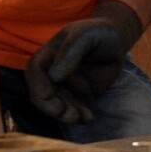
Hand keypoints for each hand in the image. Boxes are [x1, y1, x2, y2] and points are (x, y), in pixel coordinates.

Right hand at [25, 0, 142, 123]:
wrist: (115, 42)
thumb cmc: (98, 33)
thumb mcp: (85, 36)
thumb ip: (71, 52)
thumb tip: (54, 76)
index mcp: (49, 54)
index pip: (35, 70)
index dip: (38, 83)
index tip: (47, 94)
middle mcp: (52, 72)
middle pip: (42, 92)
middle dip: (49, 105)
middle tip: (63, 112)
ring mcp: (65, 86)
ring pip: (58, 104)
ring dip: (64, 114)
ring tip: (77, 117)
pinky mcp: (78, 95)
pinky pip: (75, 109)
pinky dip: (80, 115)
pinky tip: (88, 118)